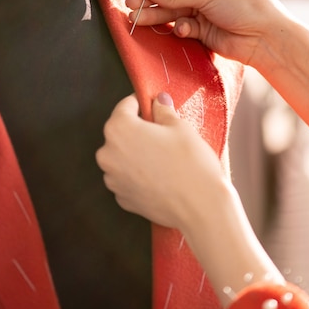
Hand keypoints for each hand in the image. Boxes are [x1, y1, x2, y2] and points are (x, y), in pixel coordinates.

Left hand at [95, 92, 229, 231]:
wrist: (200, 206)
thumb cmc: (191, 163)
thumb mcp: (180, 127)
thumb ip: (163, 111)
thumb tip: (158, 101)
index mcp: (119, 129)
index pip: (125, 106)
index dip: (142, 104)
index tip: (155, 107)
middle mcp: (108, 154)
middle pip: (120, 133)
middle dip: (138, 130)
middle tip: (163, 135)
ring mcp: (113, 179)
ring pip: (122, 157)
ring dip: (137, 153)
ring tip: (163, 158)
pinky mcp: (122, 198)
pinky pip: (127, 178)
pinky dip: (139, 175)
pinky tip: (160, 176)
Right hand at [125, 0, 290, 70]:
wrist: (265, 37)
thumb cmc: (245, 5)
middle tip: (131, 5)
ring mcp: (199, 6)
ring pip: (169, 8)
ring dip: (154, 14)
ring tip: (136, 20)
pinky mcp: (200, 27)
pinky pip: (180, 25)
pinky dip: (179, 28)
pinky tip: (184, 30)